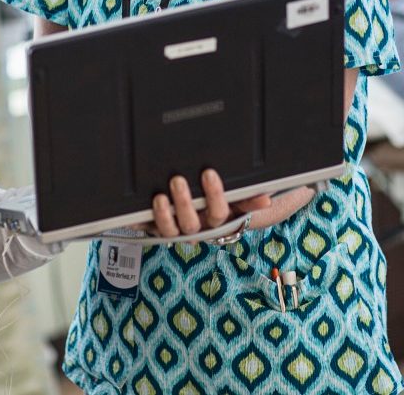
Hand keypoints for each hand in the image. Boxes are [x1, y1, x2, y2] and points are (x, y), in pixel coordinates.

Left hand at [150, 169, 270, 238]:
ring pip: (169, 230)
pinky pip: (148, 228)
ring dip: (163, 215)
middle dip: (184, 204)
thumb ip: (249, 198)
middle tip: (178, 180)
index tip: (208, 173)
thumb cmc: (221, 201)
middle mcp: (196, 228)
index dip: (214, 196)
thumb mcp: (237, 199)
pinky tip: (137, 212)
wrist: (203, 211)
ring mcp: (176, 228)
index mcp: (217, 220)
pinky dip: (141, 222)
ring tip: (159, 197)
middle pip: (190, 224)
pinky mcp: (157, 226)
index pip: (218, 213)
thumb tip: (266, 199)